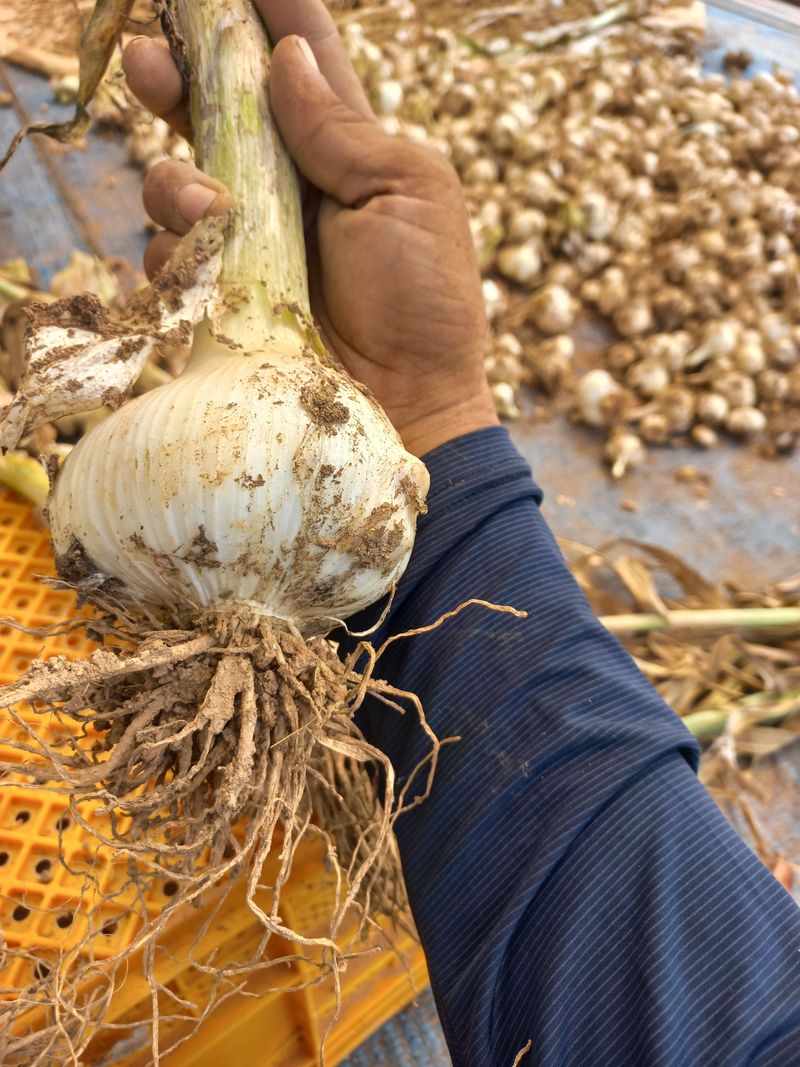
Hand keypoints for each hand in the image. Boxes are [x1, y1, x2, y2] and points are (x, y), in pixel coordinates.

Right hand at [122, 0, 497, 456]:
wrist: (409, 403)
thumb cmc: (424, 300)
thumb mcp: (407, 195)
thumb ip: (343, 131)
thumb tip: (289, 58)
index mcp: (348, 154)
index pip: (301, 66)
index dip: (270, 18)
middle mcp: (291, 191)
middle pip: (217, 115)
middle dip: (180, 79)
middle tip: (153, 61)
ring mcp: (251, 246)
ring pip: (179, 182)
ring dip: (178, 183)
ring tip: (210, 210)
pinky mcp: (222, 299)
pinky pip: (172, 257)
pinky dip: (177, 254)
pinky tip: (203, 267)